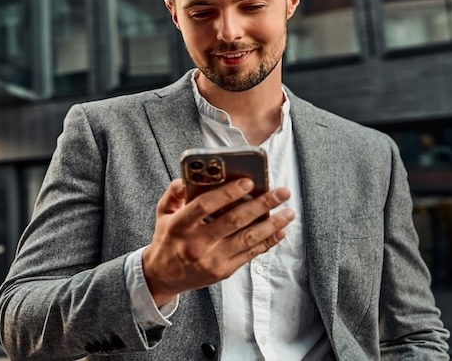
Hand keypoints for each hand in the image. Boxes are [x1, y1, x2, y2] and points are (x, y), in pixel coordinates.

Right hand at [142, 178, 293, 305]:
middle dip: (261, 205)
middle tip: (281, 192)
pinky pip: (250, 255)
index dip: (228, 193)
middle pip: (234, 221)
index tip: (249, 182)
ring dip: (272, 224)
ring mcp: (212, 260)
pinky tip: (280, 231)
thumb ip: (175, 192)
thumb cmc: (166, 239)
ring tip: (288, 211)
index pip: (205, 206)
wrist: (163, 276)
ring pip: (248, 239)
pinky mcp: (223, 271)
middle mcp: (196, 244)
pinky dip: (267, 242)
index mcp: (179, 225)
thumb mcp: (163, 213)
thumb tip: (191, 175)